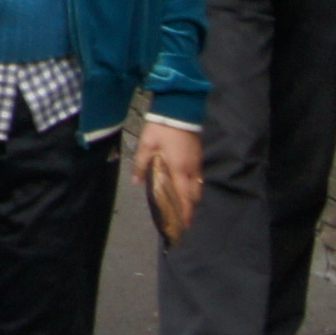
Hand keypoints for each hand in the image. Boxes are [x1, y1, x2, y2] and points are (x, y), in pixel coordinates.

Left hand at [134, 121, 204, 239]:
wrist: (179, 109)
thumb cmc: (161, 128)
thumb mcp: (146, 145)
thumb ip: (141, 165)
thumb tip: (137, 183)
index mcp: (179, 169)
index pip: (185, 196)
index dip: (186, 212)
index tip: (185, 226)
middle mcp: (192, 168)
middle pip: (195, 194)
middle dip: (190, 208)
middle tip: (184, 220)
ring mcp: (197, 162)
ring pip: (198, 186)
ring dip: (193, 198)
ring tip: (185, 207)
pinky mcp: (198, 155)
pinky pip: (198, 177)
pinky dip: (193, 186)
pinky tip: (185, 188)